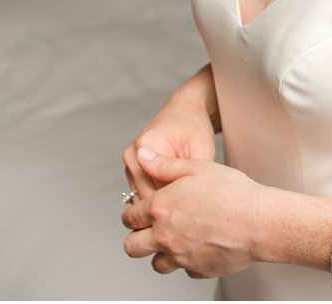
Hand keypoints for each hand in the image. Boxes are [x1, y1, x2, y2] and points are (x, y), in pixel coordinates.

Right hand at [122, 79, 217, 206]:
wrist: (186, 111)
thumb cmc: (195, 128)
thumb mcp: (201, 152)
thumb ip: (191, 179)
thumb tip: (193, 207)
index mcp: (146, 146)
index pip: (155, 191)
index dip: (174, 207)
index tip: (191, 216)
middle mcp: (132, 155)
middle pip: (145, 198)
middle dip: (166, 209)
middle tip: (189, 220)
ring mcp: (130, 163)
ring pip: (142, 199)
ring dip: (160, 206)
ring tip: (183, 211)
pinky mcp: (133, 169)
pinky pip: (142, 193)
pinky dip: (157, 199)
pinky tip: (175, 202)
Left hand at [122, 151, 265, 278]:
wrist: (259, 222)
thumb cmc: (233, 193)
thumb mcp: (197, 167)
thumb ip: (165, 164)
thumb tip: (144, 156)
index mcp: (160, 208)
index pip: (130, 217)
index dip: (132, 214)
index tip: (138, 214)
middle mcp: (165, 235)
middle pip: (132, 247)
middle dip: (136, 238)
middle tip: (147, 232)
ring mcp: (180, 256)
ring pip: (156, 264)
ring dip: (160, 254)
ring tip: (174, 242)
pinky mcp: (198, 270)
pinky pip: (185, 270)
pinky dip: (189, 261)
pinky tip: (202, 247)